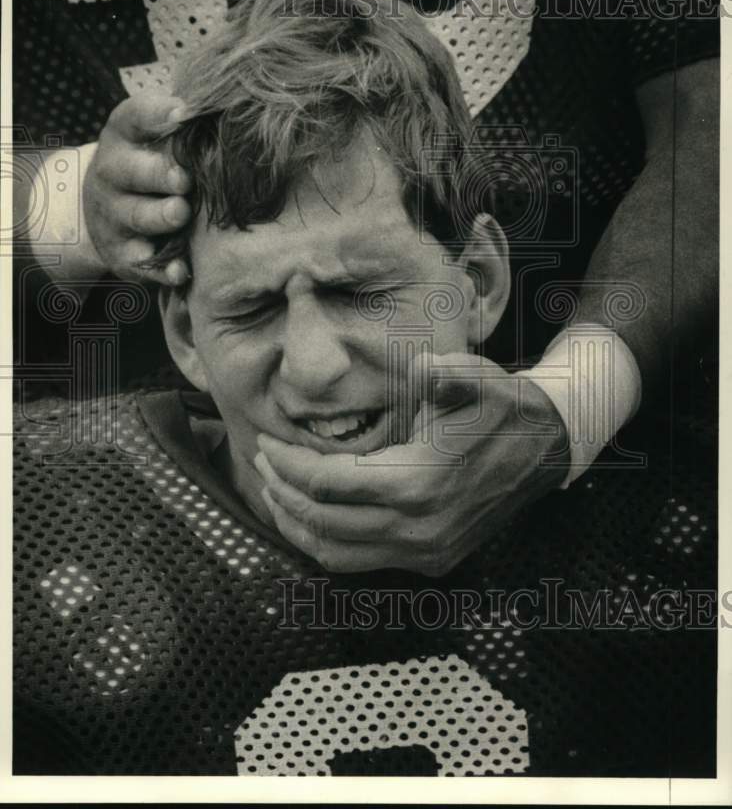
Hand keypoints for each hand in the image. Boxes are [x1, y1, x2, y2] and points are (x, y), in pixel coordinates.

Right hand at [83, 92, 191, 284]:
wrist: (105, 208)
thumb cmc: (151, 161)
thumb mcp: (156, 133)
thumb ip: (186, 122)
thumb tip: (234, 106)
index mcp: (123, 135)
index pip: (135, 117)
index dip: (159, 115)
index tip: (185, 115)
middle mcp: (111, 172)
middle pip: (131, 171)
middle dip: (158, 174)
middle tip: (184, 178)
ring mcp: (113, 215)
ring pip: (135, 216)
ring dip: (159, 217)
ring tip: (180, 213)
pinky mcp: (121, 253)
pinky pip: (140, 263)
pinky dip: (161, 268)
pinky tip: (180, 270)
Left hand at [254, 352, 569, 575]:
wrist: (546, 447)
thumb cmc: (502, 408)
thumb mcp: (478, 380)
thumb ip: (447, 375)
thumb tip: (422, 368)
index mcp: (417, 484)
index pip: (327, 484)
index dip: (287, 465)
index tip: (265, 444)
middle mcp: (417, 529)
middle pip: (323, 521)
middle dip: (282, 491)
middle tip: (262, 462)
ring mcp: (425, 551)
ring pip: (336, 553)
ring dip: (298, 524)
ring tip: (275, 490)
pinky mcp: (432, 560)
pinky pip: (362, 562)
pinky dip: (327, 542)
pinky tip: (314, 515)